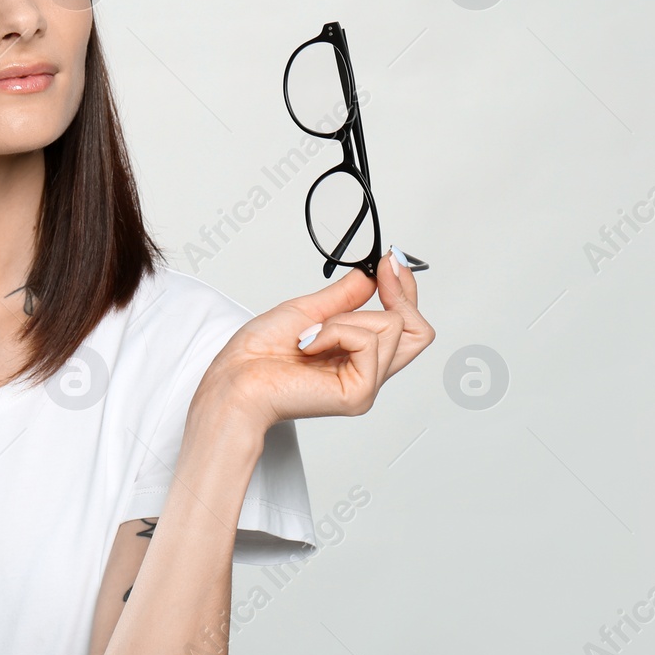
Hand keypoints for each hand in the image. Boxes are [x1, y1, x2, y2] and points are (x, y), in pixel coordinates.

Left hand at [189, 249, 434, 437]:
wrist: (235, 378)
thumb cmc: (258, 354)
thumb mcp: (308, 311)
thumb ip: (345, 296)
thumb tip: (372, 276)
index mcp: (357, 356)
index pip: (406, 326)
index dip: (405, 291)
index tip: (391, 261)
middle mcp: (367, 372)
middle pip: (418, 331)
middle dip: (400, 293)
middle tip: (381, 271)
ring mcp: (365, 384)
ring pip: (391, 326)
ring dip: (345, 318)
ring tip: (312, 334)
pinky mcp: (359, 393)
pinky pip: (367, 340)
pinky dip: (336, 331)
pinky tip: (310, 345)